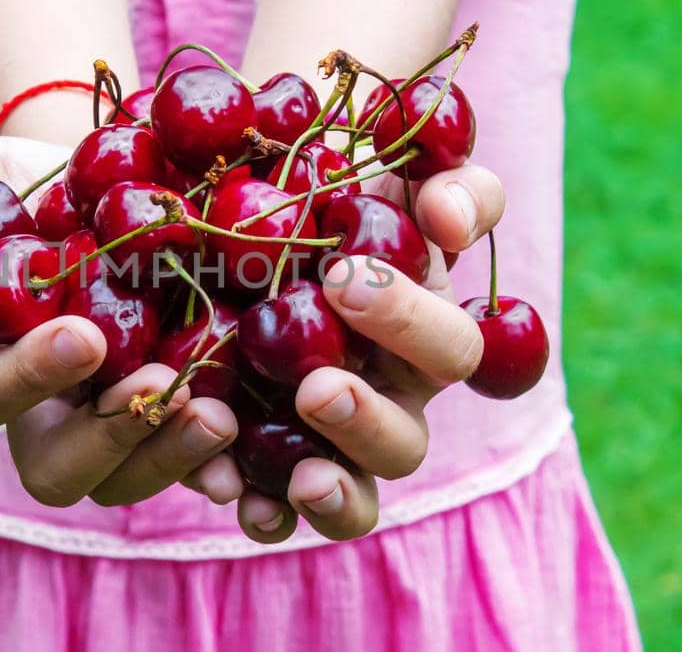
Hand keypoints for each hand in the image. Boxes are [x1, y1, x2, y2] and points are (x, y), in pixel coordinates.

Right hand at [0, 127, 239, 506]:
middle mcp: (49, 416)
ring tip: (216, 414)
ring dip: (169, 458)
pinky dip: (219, 468)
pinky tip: (252, 448)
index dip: (27, 376)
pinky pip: (193, 473)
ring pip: (127, 481)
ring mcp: (116, 433)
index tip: (83, 335)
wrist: (133, 204)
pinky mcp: (177, 428)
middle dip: (105, 438)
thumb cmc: (49, 194)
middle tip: (157, 385)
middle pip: (57, 469)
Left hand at [183, 164, 505, 541]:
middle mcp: (388, 399)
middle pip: (405, 439)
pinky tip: (229, 492)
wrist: (254, 214)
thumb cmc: (340, 193)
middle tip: (316, 387)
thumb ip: (451, 182)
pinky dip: (261, 511)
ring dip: (334, 491)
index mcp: (426, 336)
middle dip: (365, 418)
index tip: (345, 277)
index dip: (411, 323)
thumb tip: (450, 215)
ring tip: (302, 478)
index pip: (452, 347)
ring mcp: (331, 442)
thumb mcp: (398, 170)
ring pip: (355, 495)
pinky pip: (277, 510)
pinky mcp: (272, 467)